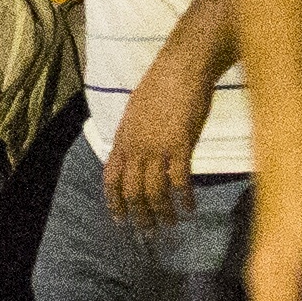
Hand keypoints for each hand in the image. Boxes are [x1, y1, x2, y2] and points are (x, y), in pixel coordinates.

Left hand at [104, 48, 212, 227]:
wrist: (182, 67)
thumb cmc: (162, 85)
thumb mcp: (137, 112)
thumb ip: (135, 135)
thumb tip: (137, 153)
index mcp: (123, 138)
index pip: (110, 177)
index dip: (114, 201)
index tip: (119, 219)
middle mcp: (135, 147)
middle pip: (132, 191)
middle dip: (139, 215)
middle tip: (149, 232)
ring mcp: (156, 148)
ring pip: (154, 191)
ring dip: (162, 213)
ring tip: (171, 225)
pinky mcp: (180, 146)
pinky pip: (179, 181)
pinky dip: (184, 198)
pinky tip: (190, 208)